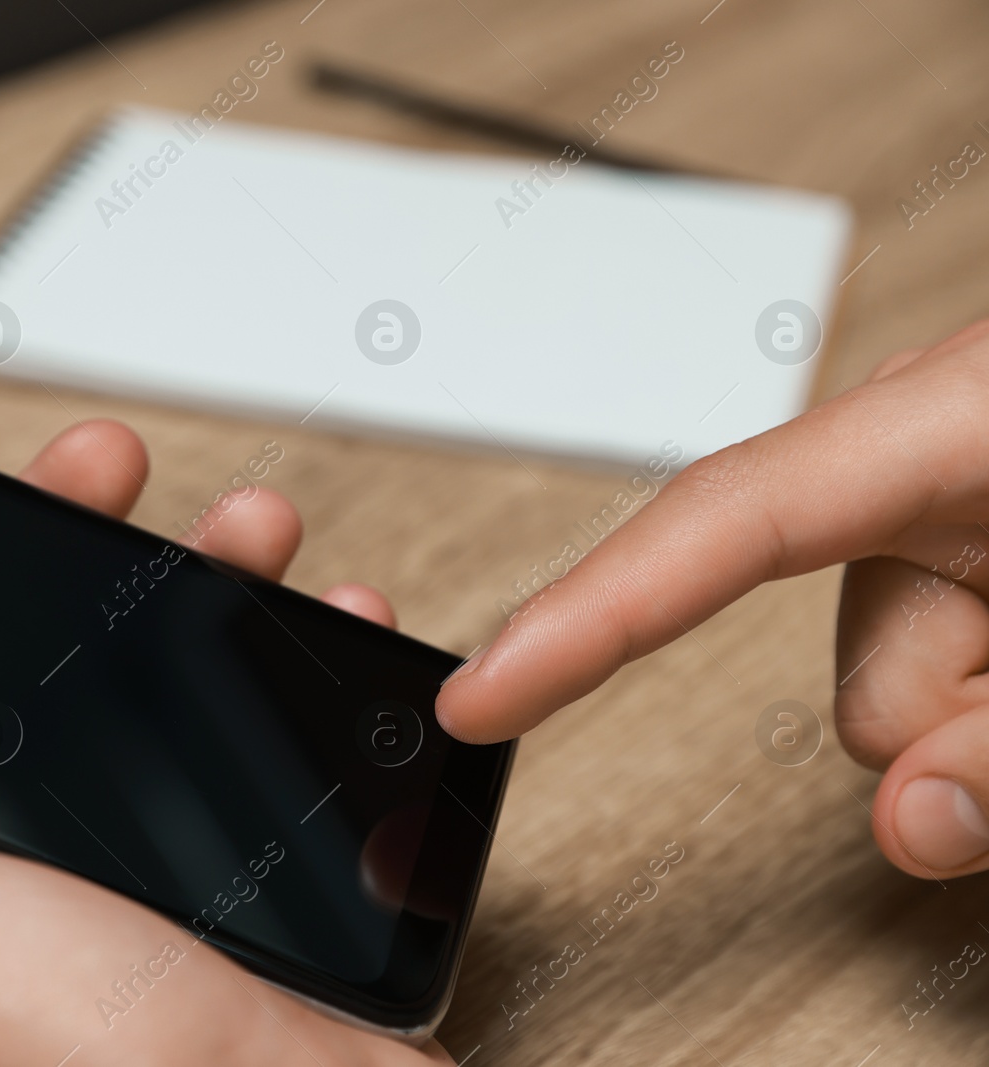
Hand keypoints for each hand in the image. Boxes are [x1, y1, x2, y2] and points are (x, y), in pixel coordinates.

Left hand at [0, 419, 447, 1066]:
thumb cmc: (64, 1063)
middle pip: (6, 638)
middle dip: (54, 527)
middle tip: (94, 469)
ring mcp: (109, 844)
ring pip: (137, 659)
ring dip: (189, 567)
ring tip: (238, 528)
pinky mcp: (215, 849)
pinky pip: (248, 719)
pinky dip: (284, 652)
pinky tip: (313, 615)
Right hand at [436, 318, 988, 879]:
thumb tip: (910, 823)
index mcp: (950, 419)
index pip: (716, 522)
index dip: (582, 612)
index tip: (479, 696)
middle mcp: (914, 446)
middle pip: (840, 661)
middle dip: (940, 726)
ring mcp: (933, 488)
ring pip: (884, 686)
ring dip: (969, 717)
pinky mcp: (952, 524)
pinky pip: (918, 663)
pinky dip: (977, 696)